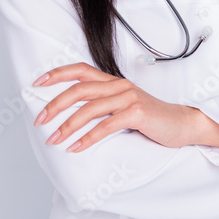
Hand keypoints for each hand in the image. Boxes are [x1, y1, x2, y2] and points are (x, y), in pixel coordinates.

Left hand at [32, 62, 200, 151]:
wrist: (182, 124)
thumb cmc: (151, 118)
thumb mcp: (125, 106)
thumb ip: (104, 104)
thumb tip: (72, 115)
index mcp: (114, 82)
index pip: (80, 70)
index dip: (58, 74)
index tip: (37, 83)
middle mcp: (119, 85)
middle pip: (80, 89)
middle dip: (55, 104)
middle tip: (39, 120)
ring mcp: (129, 98)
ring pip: (90, 108)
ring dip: (68, 125)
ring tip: (54, 139)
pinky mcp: (137, 113)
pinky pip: (106, 126)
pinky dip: (87, 138)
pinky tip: (75, 148)